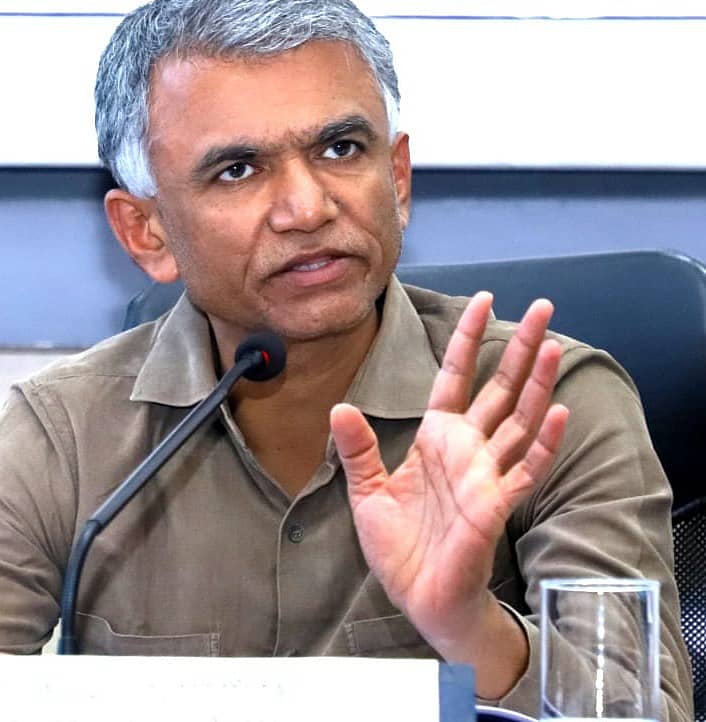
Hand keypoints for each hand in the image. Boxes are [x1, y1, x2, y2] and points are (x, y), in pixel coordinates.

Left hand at [330, 293, 568, 687]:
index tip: (484, 301)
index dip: (469, 339)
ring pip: (520, 420)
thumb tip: (339, 406)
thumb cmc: (398, 544)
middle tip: (544, 307)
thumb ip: (358, 448)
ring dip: (537, 384)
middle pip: (499, 388)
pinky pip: (526, 470)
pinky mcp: (496, 505)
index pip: (456, 376)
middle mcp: (467, 449)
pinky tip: (557, 412)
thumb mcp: (367, 490)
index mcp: (436, 438)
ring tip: (553, 346)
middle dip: (521, 348)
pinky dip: (543, 443)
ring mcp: (486, 475)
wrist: (418, 594)